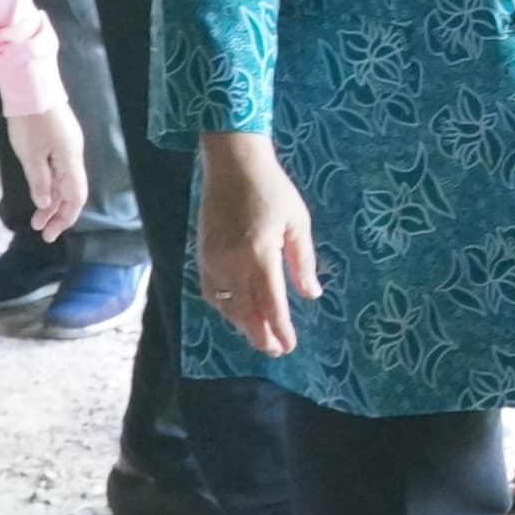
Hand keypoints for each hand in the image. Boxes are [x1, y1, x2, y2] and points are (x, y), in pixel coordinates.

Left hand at [5, 106, 87, 242]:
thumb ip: (40, 181)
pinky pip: (60, 169)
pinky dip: (51, 184)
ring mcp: (68, 145)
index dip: (65, 218)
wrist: (30, 84)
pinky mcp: (60, 138)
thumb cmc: (29, 120)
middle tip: (41, 230)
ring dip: (52, 200)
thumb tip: (46, 203)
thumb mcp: (30, 154)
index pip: (75, 197)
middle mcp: (74, 154)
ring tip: (37, 217)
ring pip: (65, 181)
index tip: (49, 233)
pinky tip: (41, 191)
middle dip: (57, 213)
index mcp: (70, 159)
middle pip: (72, 191)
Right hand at [196, 132, 315, 357]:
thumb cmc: (272, 189)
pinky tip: (236, 312)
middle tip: (275, 350)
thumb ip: (303, 261)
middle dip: (261, 334)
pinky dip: (224, 307)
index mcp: (260, 255)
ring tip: (259, 336)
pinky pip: (212, 291)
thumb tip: (311, 294)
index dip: (280, 328)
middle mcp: (232, 263)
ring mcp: (213, 260)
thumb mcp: (297, 222)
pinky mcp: (202, 254)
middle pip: (246, 311)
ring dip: (242, 324)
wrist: (232, 164)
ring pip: (227, 305)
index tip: (289, 346)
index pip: (271, 304)